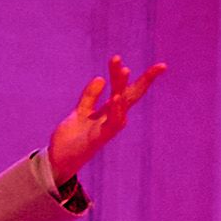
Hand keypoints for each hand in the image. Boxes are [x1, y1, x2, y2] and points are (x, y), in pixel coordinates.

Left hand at [45, 54, 166, 183]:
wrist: (58, 160)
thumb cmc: (72, 138)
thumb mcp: (80, 112)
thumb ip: (90, 97)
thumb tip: (101, 78)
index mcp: (108, 110)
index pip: (124, 89)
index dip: (128, 75)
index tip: (140, 60)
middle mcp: (113, 117)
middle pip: (131, 94)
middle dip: (146, 80)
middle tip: (161, 66)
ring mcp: (108, 127)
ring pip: (122, 104)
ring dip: (122, 87)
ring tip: (124, 70)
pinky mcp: (100, 137)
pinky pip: (113, 123)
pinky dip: (116, 110)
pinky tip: (116, 97)